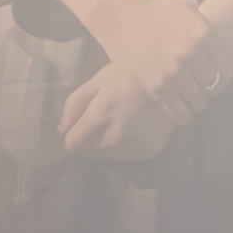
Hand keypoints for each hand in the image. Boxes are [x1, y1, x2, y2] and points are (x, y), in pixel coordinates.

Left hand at [57, 61, 179, 161]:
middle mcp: (116, 135)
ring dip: (105, 146)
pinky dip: (124, 149)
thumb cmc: (129, 75)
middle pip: (88, 152)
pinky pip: (126, 157)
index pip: (72, 144)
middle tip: (99, 123)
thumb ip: (75, 104)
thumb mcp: (98, 81)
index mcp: (100, 115)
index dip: (70, 139)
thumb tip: (61, 128)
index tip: (74, 132)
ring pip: (106, 157)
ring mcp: (134, 146)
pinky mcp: (149, 151)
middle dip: (88, 140)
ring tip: (116, 125)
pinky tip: (132, 131)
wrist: (171, 78)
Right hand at [90, 0, 223, 106]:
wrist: (120, 18)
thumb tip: (216, 30)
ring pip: (198, 100)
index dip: (224, 78)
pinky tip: (185, 116)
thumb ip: (205, 19)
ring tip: (194, 102)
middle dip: (209, 89)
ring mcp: (175, 73)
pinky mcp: (157, 87)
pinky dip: (185, 117)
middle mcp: (193, 56)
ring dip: (197, 103)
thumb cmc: (154, 9)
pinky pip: (179, 111)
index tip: (219, 82)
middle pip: (211, 85)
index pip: (226, 68)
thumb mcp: (187, 4)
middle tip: (203, 91)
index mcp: (205, 36)